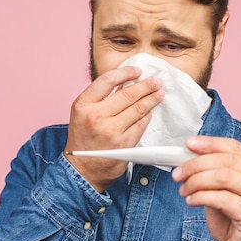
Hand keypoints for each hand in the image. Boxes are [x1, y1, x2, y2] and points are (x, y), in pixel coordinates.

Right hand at [65, 66, 163, 191]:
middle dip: (146, 86)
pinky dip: (147, 117)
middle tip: (156, 82)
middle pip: (128, 94)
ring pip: (138, 109)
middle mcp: (96, 116)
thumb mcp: (82, 113)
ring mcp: (111, 131)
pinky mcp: (124, 144)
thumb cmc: (83, 139)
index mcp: (83, 104)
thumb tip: (124, 83)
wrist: (82, 169)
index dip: (126, 72)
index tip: (137, 71)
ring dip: (151, 99)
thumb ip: (99, 98)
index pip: (108, 80)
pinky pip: (141, 125)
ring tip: (158, 94)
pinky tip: (150, 112)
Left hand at [172, 136, 240, 240]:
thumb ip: (213, 176)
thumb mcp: (224, 194)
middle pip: (227, 161)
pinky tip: (191, 200)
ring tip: (184, 189)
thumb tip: (188, 160)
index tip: (188, 144)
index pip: (234, 147)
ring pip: (225, 177)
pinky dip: (202, 196)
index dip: (210, 143)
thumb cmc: (237, 224)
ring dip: (197, 181)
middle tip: (178, 173)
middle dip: (197, 164)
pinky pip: (223, 199)